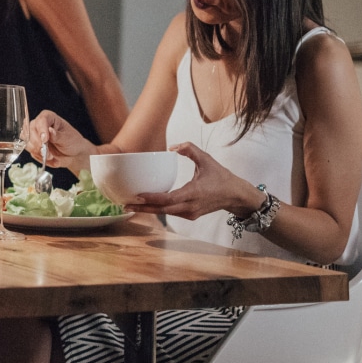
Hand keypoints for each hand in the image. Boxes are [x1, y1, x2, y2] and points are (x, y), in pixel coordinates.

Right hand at [29, 110, 96, 172]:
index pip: (41, 119)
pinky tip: (50, 158)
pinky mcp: (33, 146)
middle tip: (48, 153)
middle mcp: (40, 125)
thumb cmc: (73, 143)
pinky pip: (31, 152)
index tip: (45, 140)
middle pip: (30, 130)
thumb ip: (58, 135)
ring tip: (51, 157)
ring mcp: (35, 135)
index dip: (41, 129)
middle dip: (38, 144)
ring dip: (38, 152)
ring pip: (27, 142)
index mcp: (50, 118)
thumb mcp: (68, 139)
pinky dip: (40, 157)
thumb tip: (50, 130)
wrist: (73, 155)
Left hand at [130, 142, 254, 219]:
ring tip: (130, 206)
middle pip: (162, 210)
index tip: (137, 195)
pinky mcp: (190, 215)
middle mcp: (191, 206)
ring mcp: (190, 213)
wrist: (236, 196)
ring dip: (148, 210)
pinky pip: (171, 213)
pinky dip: (158, 210)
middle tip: (125, 204)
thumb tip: (173, 146)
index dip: (152, 198)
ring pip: (165, 213)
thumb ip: (190, 149)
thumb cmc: (222, 177)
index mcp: (194, 193)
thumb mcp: (207, 159)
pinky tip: (146, 205)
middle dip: (143, 208)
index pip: (169, 199)